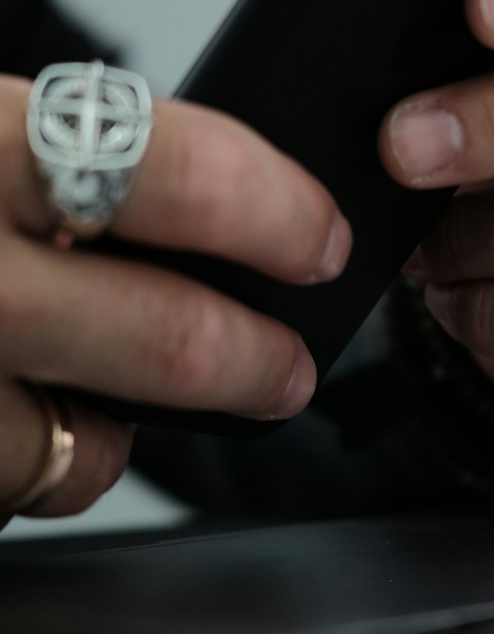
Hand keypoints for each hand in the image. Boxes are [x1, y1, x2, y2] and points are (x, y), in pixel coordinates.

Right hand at [0, 77, 350, 523]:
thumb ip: (78, 151)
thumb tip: (231, 189)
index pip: (183, 174)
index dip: (282, 216)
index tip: (324, 241)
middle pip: (167, 337)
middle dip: (257, 360)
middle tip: (290, 369)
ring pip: (91, 443)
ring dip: (131, 426)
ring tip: (117, 396)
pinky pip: (26, 483)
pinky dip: (43, 459)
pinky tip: (26, 405)